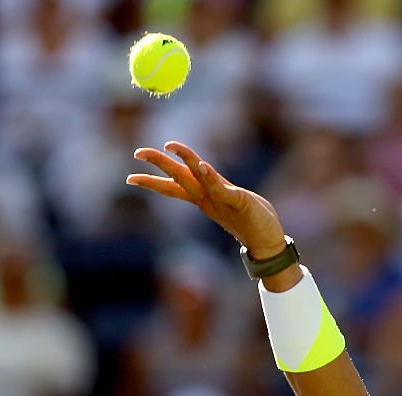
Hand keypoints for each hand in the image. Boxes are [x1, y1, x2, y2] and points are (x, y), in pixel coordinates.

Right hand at [126, 141, 286, 258]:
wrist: (269, 244)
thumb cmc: (253, 220)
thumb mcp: (231, 199)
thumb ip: (218, 188)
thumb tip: (207, 178)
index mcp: (205, 196)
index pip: (174, 184)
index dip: (154, 178)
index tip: (133, 170)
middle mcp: (209, 197)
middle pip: (179, 177)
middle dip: (158, 163)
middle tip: (137, 152)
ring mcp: (221, 199)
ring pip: (197, 178)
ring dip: (182, 162)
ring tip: (168, 146)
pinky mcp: (238, 201)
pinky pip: (221, 188)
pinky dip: (210, 178)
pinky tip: (202, 166)